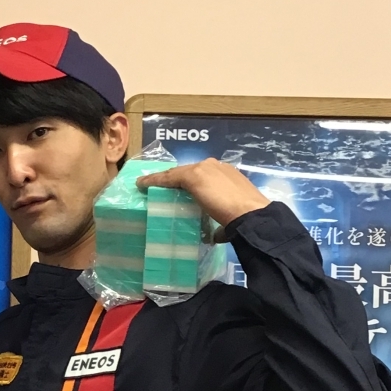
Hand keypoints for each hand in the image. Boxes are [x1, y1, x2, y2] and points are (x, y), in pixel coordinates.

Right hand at [136, 158, 269, 231]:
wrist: (251, 217)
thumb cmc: (221, 198)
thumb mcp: (195, 179)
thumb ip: (176, 177)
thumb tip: (164, 180)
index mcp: (210, 166)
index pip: (178, 171)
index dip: (157, 178)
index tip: (140, 184)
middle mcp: (221, 174)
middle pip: (191, 178)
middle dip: (175, 183)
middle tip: (159, 192)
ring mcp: (230, 191)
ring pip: (204, 192)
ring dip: (191, 196)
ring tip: (179, 206)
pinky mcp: (235, 209)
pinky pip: (215, 208)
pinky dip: (205, 211)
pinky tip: (204, 223)